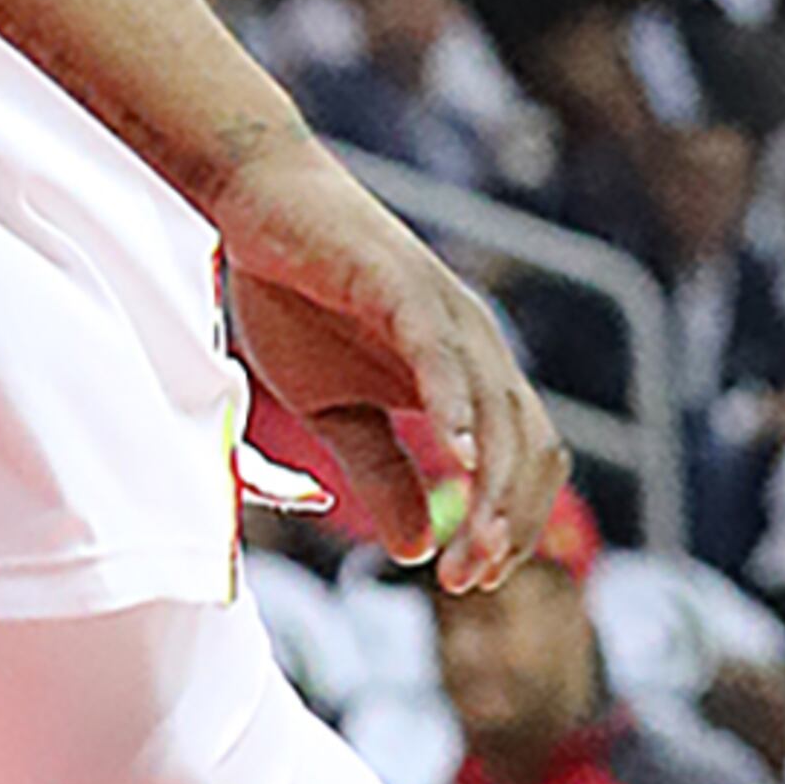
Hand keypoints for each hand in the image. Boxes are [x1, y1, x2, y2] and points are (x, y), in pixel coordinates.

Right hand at [211, 129, 565, 591]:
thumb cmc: (294, 297)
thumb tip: (417, 551)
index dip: (509, 528)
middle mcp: (475, 346)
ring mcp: (447, 313)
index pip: (524, 465)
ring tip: (471, 551)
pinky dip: (457, 411)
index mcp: (466, 376)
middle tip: (467, 582)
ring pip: (499, 412)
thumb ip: (380, 472)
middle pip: (530, 448)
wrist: (254, 201)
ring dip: (493, 489)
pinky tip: (454, 459)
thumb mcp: (334, 409)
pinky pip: (445, 356)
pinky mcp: (405, 284)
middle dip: (510, 525)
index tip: (464, 580)